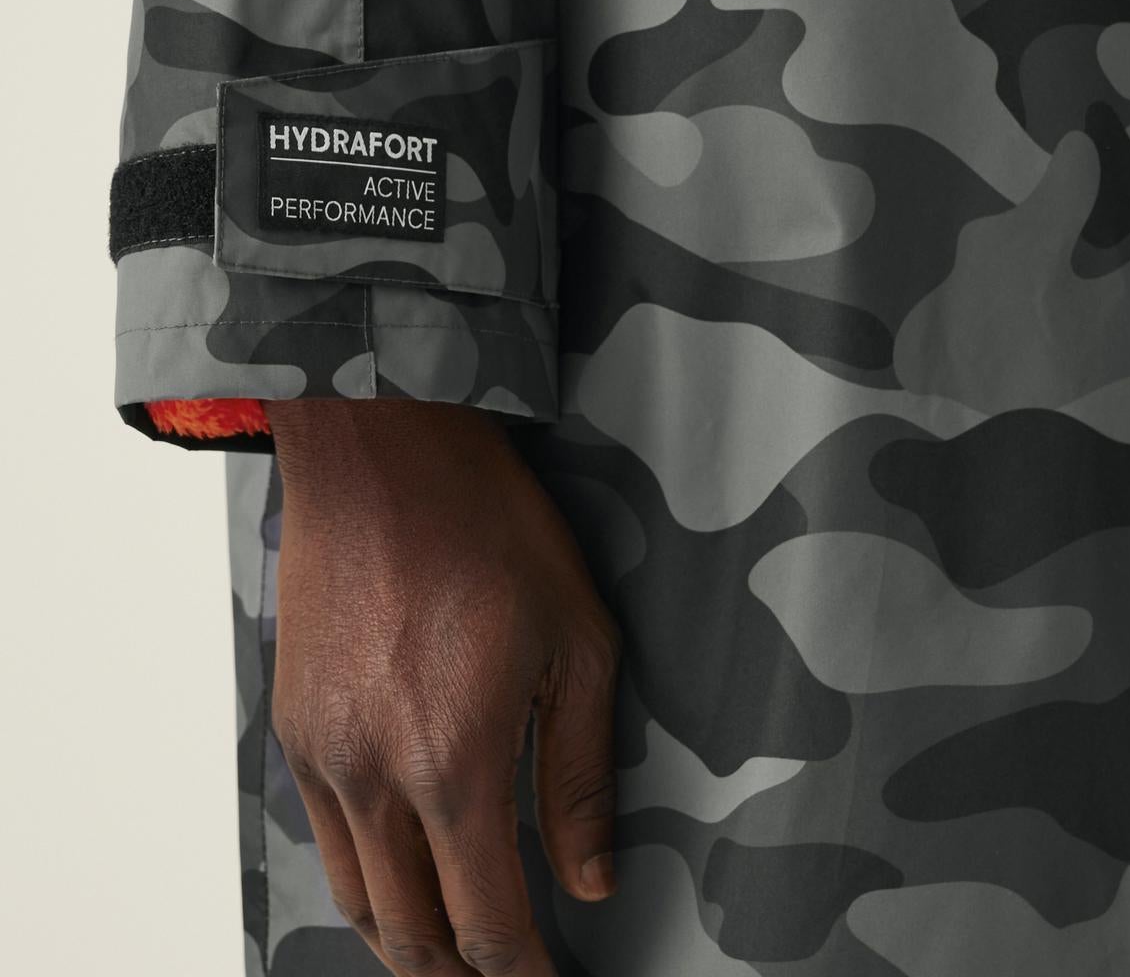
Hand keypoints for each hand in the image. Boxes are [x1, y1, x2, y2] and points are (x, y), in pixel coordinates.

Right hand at [264, 398, 619, 976]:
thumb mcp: (578, 641)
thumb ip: (580, 772)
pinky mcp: (291, 728)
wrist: (383, 453)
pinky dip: (366, 877)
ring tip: (455, 949)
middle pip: (409, 937)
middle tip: (502, 976)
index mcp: (453, 762)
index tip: (550, 976)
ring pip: (356, 900)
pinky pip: (324, 838)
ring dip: (406, 942)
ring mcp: (321, 755)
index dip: (522, 968)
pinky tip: (403, 865)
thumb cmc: (490, 530)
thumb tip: (590, 878)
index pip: (485, 922)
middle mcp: (372, 777)